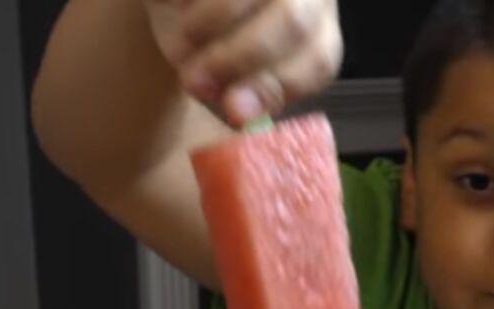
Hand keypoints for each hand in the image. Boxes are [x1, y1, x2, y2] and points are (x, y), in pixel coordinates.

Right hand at [144, 0, 342, 125]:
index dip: (276, 87)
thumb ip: (240, 98)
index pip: (317, 61)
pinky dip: (184, 2)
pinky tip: (175, 7)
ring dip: (205, 25)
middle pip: (292, 21)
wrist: (185, 2)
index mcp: (318, 34)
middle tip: (194, 82)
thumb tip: (237, 112)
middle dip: (236, 58)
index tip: (234, 111)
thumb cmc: (214, 45)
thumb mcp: (229, 79)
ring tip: (181, 44)